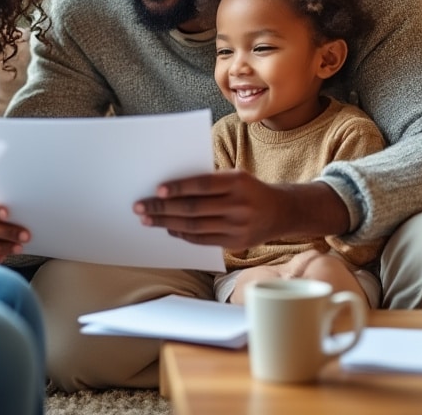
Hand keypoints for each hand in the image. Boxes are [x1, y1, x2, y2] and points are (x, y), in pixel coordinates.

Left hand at [133, 170, 293, 250]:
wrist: (281, 212)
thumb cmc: (249, 190)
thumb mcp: (236, 177)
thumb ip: (210, 181)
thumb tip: (170, 188)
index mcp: (238, 182)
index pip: (202, 185)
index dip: (179, 187)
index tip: (157, 189)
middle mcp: (239, 205)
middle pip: (194, 208)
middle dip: (163, 208)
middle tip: (140, 207)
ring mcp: (238, 227)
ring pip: (194, 226)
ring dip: (167, 223)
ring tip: (148, 220)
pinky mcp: (235, 243)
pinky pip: (202, 240)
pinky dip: (183, 234)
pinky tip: (169, 228)